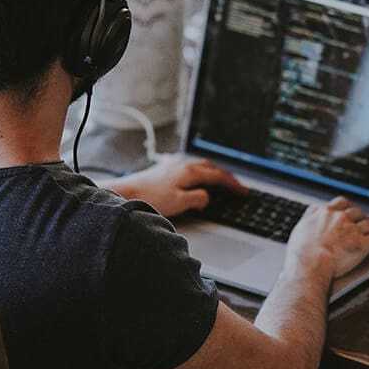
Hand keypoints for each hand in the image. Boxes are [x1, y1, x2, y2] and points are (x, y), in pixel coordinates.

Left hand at [108, 156, 243, 217]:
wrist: (126, 193)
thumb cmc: (150, 198)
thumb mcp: (180, 203)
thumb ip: (198, 199)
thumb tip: (207, 197)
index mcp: (190, 172)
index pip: (218, 176)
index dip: (233, 184)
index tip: (243, 192)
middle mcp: (183, 165)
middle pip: (212, 167)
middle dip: (226, 176)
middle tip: (236, 186)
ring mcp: (174, 166)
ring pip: (201, 166)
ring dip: (215, 173)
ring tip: (222, 182)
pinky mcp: (166, 170)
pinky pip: (191, 168)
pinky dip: (202, 174)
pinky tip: (198, 180)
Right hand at [287, 196, 368, 279]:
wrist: (310, 263)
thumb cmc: (301, 252)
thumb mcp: (300, 229)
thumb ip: (308, 218)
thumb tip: (311, 213)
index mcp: (325, 213)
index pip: (340, 203)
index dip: (348, 206)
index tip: (351, 208)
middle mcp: (340, 218)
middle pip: (358, 213)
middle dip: (365, 217)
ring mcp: (352, 230)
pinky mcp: (363, 243)